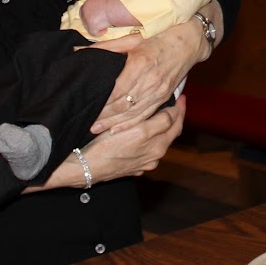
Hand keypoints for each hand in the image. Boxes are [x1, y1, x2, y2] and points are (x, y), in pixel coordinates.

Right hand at [35, 95, 185, 189]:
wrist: (85, 168)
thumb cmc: (107, 147)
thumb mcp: (137, 130)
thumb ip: (159, 122)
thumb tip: (172, 113)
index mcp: (157, 145)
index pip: (174, 122)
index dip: (178, 107)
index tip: (180, 96)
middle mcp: (154, 156)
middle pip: (170, 133)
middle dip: (175, 117)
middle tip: (178, 102)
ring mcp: (144, 163)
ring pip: (159, 141)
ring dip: (163, 128)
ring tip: (161, 114)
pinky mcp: (133, 168)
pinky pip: (148, 151)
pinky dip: (151, 140)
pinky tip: (145, 133)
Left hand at [89, 16, 206, 133]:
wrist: (189, 41)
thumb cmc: (158, 35)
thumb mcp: (131, 38)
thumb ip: (104, 47)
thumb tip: (77, 50)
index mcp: (139, 64)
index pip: (116, 89)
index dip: (101, 101)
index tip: (86, 106)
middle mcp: (150, 80)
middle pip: (123, 104)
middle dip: (103, 116)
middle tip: (86, 122)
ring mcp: (159, 91)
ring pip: (133, 113)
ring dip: (114, 123)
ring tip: (96, 130)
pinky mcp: (164, 96)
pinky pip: (146, 114)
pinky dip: (131, 124)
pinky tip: (117, 129)